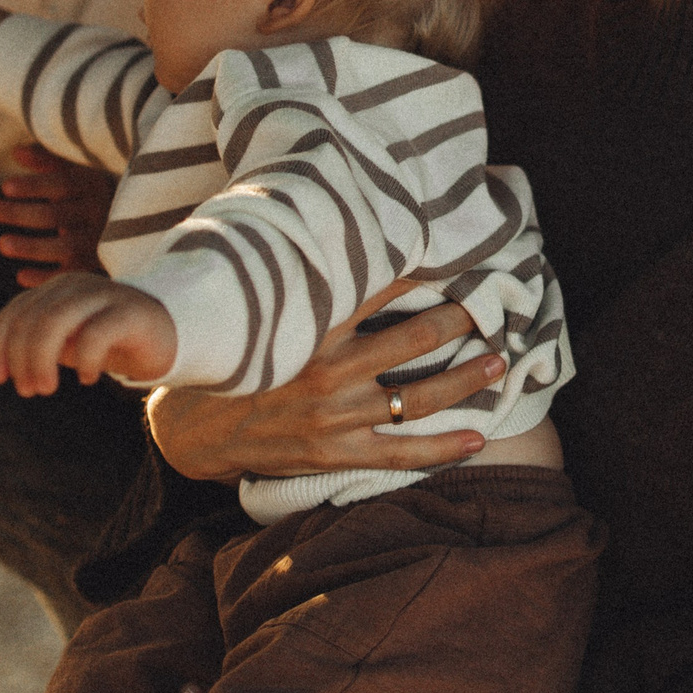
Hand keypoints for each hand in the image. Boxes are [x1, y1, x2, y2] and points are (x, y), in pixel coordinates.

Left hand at [0, 144, 112, 287]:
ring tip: (2, 244)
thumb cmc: (97, 192)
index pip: (63, 183)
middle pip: (55, 215)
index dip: (35, 185)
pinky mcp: (99, 268)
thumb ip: (49, 159)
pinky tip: (21, 276)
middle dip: (18, 212)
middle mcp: (101, 213)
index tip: (5, 187)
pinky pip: (71, 276)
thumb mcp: (79, 170)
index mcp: (95, 184)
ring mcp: (101, 242)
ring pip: (64, 247)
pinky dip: (47, 278)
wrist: (147, 227)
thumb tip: (16, 152)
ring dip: (32, 247)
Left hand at [0, 271, 177, 395]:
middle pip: (32, 319)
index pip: (15, 311)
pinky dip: (84, 361)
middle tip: (28, 390)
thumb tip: (4, 366)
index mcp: (57, 289)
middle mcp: (76, 285)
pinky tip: (88, 379)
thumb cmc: (112, 342)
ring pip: (55, 322)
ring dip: (42, 360)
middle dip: (21, 358)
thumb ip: (38, 344)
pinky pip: (95, 334)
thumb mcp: (69, 343)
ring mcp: (104, 295)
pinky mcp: (130, 312)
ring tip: (46, 388)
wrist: (170, 334)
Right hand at [147, 284, 497, 483]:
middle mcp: (327, 371)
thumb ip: (305, 286)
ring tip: (498, 363)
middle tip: (489, 309)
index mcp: (311, 328)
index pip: (381, 289)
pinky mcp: (336, 454)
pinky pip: (402, 454)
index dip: (425, 275)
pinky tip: (478, 438)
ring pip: (418, 396)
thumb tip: (342, 238)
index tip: (458, 263)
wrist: (194, 428)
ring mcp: (335, 417)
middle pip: (414, 339)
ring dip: (465, 379)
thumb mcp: (263, 315)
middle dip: (459, 322)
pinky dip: (444, 447)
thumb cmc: (235, 362)